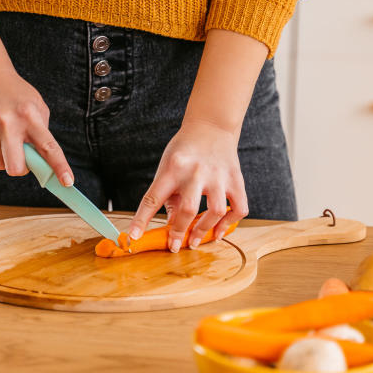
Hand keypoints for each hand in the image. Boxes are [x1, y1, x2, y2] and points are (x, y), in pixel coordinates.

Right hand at [0, 62, 72, 185]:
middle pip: (16, 168)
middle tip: (24, 159)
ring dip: (6, 156)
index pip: (48, 147)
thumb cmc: (14, 92)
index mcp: (29, 115)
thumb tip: (42, 162)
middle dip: (22, 170)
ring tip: (5, 135)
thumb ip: (41, 132)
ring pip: (0, 164)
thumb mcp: (36, 105)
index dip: (59, 167)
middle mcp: (8, 123)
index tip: (67, 182)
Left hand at [129, 121, 247, 251]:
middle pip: (188, 208)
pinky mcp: (236, 179)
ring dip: (204, 230)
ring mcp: (218, 176)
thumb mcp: (167, 166)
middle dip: (179, 232)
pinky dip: (229, 224)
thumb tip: (171, 225)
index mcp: (172, 168)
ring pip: (216, 211)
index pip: (153, 198)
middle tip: (175, 246)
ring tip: (196, 241)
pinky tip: (219, 231)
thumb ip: (168, 195)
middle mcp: (196, 171)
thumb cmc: (185, 150)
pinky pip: (238, 208)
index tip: (134, 237)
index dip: (141, 220)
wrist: (211, 126)